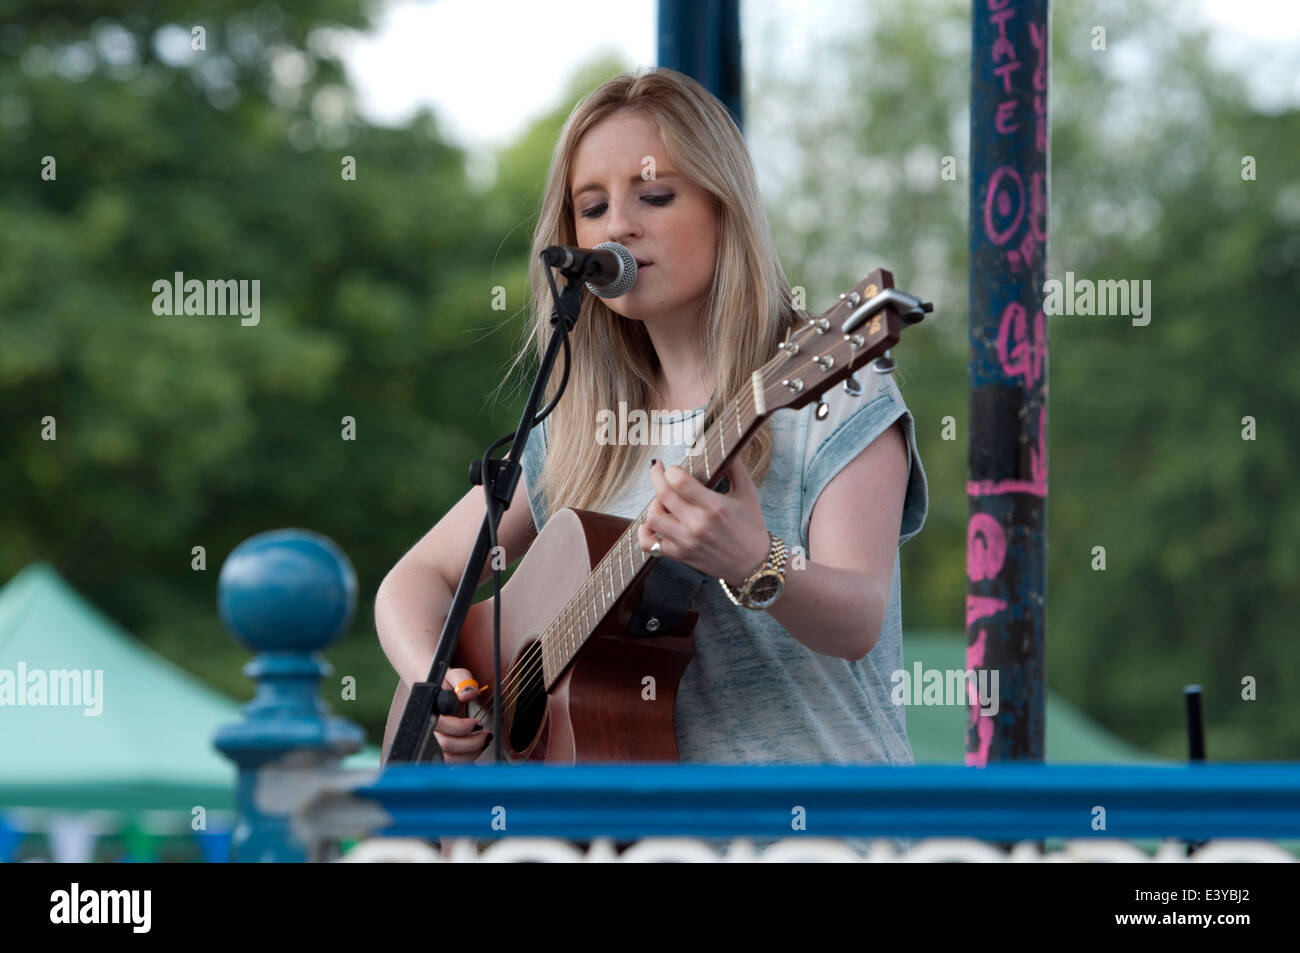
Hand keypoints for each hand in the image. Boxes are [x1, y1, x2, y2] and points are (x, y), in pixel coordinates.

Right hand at [432, 667, 490, 763]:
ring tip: (483, 742)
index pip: (441, 726)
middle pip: (445, 746)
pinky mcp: (438, 750)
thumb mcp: (455, 675)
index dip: (461, 727)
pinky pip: (450, 764)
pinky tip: (475, 751)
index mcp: (428, 711)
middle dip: (470, 743)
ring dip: (470, 754)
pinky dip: (465, 760)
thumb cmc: (444, 683)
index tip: (477, 723)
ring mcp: (431, 742)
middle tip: (486, 735)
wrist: (433, 689)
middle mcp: (426, 730)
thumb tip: (468, 693)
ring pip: (447, 759)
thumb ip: (462, 680)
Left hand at [637, 457, 770, 583]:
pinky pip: (649, 544)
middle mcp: (698, 525)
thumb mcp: (748, 493)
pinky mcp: (681, 555)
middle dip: (656, 476)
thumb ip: (735, 467)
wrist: (755, 565)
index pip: (679, 481)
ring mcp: (686, 542)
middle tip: (658, 470)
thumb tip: (725, 444)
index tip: (672, 467)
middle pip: (662, 495)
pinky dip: (645, 532)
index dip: (671, 470)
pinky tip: (652, 524)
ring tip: (662, 500)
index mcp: (714, 507)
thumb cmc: (751, 526)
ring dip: (653, 504)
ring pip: (653, 518)